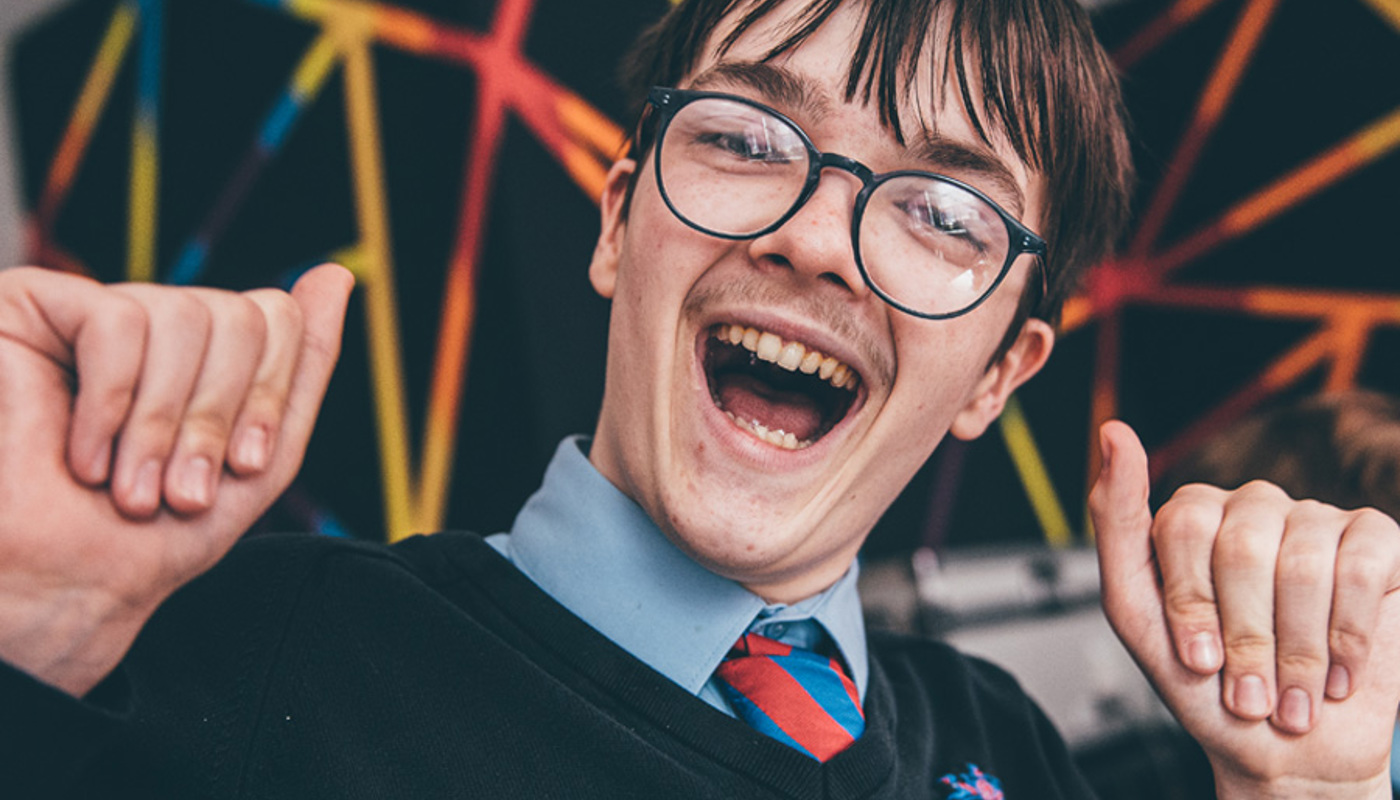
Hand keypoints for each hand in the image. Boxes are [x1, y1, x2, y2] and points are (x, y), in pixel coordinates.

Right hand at [0, 265, 351, 695]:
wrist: (60, 584)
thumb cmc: (153, 535)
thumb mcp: (259, 457)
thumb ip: (302, 367)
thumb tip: (335, 275)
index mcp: (204, 355)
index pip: (275, 316)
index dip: (268, 394)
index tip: (244, 466)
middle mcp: (152, 321)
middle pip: (236, 314)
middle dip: (217, 417)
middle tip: (183, 490)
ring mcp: (90, 310)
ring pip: (181, 316)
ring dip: (163, 423)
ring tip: (134, 488)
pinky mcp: (31, 305)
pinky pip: (113, 320)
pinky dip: (111, 402)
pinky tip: (87, 458)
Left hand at [1092, 420, 1399, 797]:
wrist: (1283, 752)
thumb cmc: (1206, 684)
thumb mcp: (1136, 612)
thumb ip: (1116, 523)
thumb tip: (1115, 432)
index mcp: (1193, 515)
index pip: (1183, 525)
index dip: (1191, 602)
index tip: (1197, 660)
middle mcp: (1253, 506)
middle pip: (1244, 547)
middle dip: (1245, 637)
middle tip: (1248, 690)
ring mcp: (1316, 519)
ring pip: (1303, 564)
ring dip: (1296, 651)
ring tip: (1291, 697)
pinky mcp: (1377, 541)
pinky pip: (1361, 569)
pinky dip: (1346, 637)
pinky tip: (1337, 675)